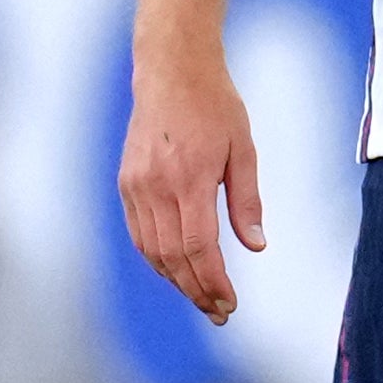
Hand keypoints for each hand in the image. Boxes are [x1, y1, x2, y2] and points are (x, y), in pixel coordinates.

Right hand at [118, 53, 267, 324]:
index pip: (198, 247)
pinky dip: (156, 258)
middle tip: (219, 311)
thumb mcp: (244, 149)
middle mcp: (156, 186)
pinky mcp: (126, 182)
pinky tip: (175, 270)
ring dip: (175, 280)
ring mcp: (136, 185)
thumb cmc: (214, 105)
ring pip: (152, 250)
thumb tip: (256, 246)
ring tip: (201, 297)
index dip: (213, 281)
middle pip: (172, 257)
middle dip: (196, 290)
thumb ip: (247, 201)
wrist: (171, 71)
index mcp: (190, 178)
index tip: (229, 302)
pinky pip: (140, 233)